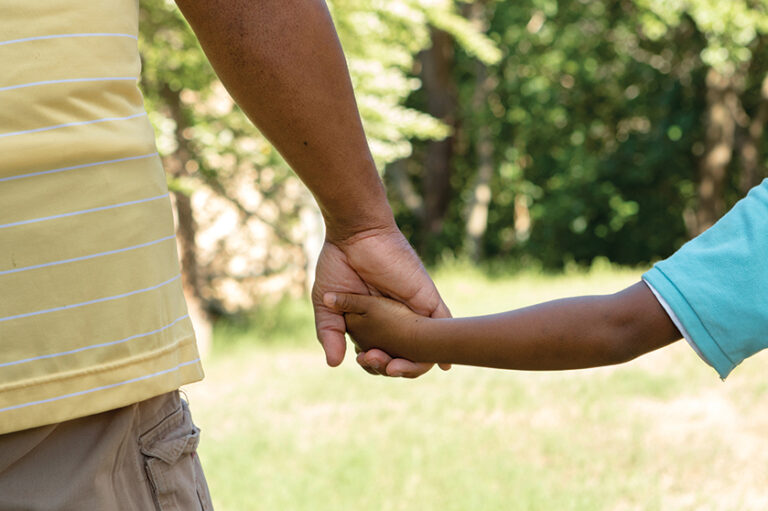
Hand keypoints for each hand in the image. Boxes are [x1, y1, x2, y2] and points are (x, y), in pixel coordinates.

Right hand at [311, 225, 450, 376]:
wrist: (354, 234)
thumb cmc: (337, 264)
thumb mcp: (326, 305)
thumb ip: (330, 334)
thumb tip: (334, 364)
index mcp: (372, 324)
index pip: (379, 356)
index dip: (373, 365)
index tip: (362, 359)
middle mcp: (394, 320)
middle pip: (402, 357)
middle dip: (391, 368)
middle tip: (375, 360)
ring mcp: (412, 311)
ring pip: (423, 348)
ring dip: (414, 365)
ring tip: (395, 367)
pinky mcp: (426, 298)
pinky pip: (442, 324)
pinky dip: (444, 346)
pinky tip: (444, 364)